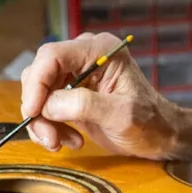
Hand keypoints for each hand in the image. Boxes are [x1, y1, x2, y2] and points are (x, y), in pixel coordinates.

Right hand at [19, 33, 180, 159]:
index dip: (36, 83)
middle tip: (50, 137)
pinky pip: (45, 106)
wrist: (159, 135)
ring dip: (43, 122)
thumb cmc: (149, 122)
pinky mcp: (70, 93)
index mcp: (100, 50)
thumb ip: (85, 105)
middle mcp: (84, 57)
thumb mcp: (121, 115)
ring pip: (38, 93)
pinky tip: (70, 140)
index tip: (32, 111)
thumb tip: (48, 104)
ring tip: (61, 142)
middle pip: (39, 73)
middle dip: (38, 108)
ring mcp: (76, 74)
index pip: (52, 55)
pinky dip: (49, 126)